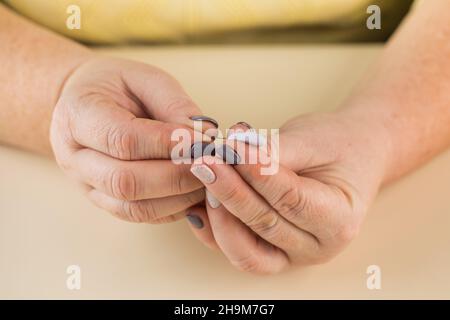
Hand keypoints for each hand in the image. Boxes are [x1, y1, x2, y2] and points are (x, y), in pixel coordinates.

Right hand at [50, 56, 216, 222]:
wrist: (86, 103)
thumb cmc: (119, 86)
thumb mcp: (146, 78)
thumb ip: (174, 105)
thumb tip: (205, 139)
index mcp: (78, 116)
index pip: (123, 140)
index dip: (168, 145)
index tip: (205, 142)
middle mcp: (75, 157)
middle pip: (125, 182)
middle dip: (176, 177)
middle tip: (211, 165)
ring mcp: (87, 185)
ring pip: (133, 207)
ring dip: (178, 198)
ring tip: (208, 180)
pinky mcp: (105, 201)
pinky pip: (141, 215)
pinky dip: (174, 208)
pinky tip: (195, 193)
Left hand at [188, 112, 389, 272]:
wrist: (349, 156)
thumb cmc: (335, 146)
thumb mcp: (311, 140)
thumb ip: (273, 151)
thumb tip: (231, 152)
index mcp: (339, 220)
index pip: (290, 199)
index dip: (256, 174)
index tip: (231, 147)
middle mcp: (316, 247)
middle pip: (264, 225)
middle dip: (230, 191)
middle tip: (207, 161)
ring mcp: (291, 255)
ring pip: (246, 251)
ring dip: (219, 215)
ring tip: (204, 178)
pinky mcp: (270, 252)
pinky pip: (237, 251)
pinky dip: (214, 231)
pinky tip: (198, 206)